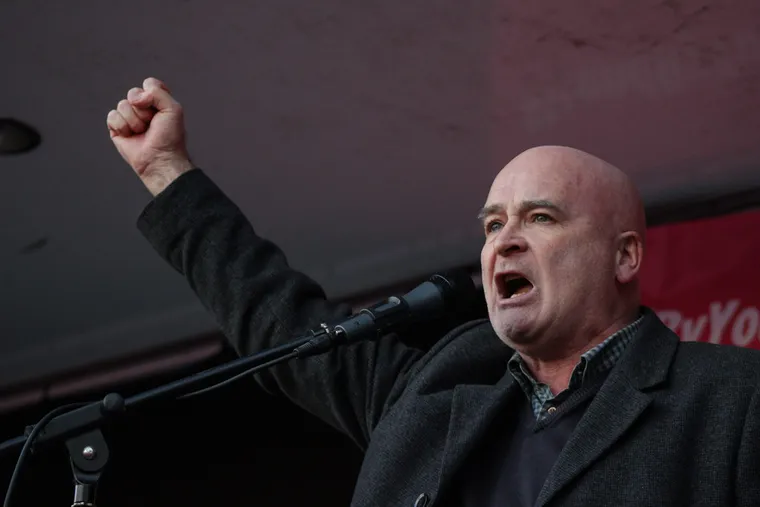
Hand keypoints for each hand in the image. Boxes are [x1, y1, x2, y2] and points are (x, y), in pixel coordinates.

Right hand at [107, 77, 193, 195]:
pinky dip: (122, 126)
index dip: (152, 94)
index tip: (159, 108)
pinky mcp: (117, 128)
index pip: (149, 84)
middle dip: (143, 109)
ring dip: (134, 120)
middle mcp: (143, 108)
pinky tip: (130, 135)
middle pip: (133, 93)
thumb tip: (137, 96)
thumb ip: (158, 92)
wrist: (159, 158)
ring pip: (122, 104)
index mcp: (158, 102)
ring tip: (142, 132)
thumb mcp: (173, 109)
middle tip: (151, 123)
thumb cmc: (170, 137)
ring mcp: (129, 118)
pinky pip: (112, 116)